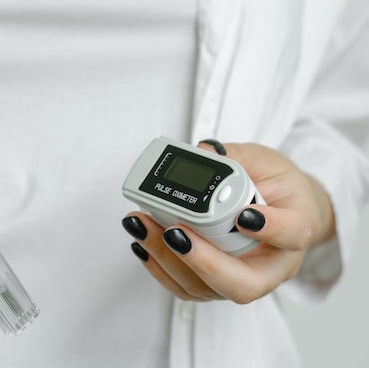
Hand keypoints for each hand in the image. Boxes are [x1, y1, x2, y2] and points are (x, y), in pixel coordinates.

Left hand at [122, 139, 335, 302]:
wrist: (281, 210)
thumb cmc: (278, 188)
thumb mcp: (266, 160)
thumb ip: (238, 156)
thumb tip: (203, 152)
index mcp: (297, 228)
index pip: (291, 235)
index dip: (270, 229)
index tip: (244, 214)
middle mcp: (272, 265)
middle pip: (242, 283)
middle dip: (202, 261)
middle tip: (174, 231)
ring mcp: (241, 279)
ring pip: (207, 289)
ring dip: (168, 260)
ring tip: (143, 226)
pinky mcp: (215, 284)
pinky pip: (186, 287)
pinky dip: (159, 266)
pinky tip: (142, 242)